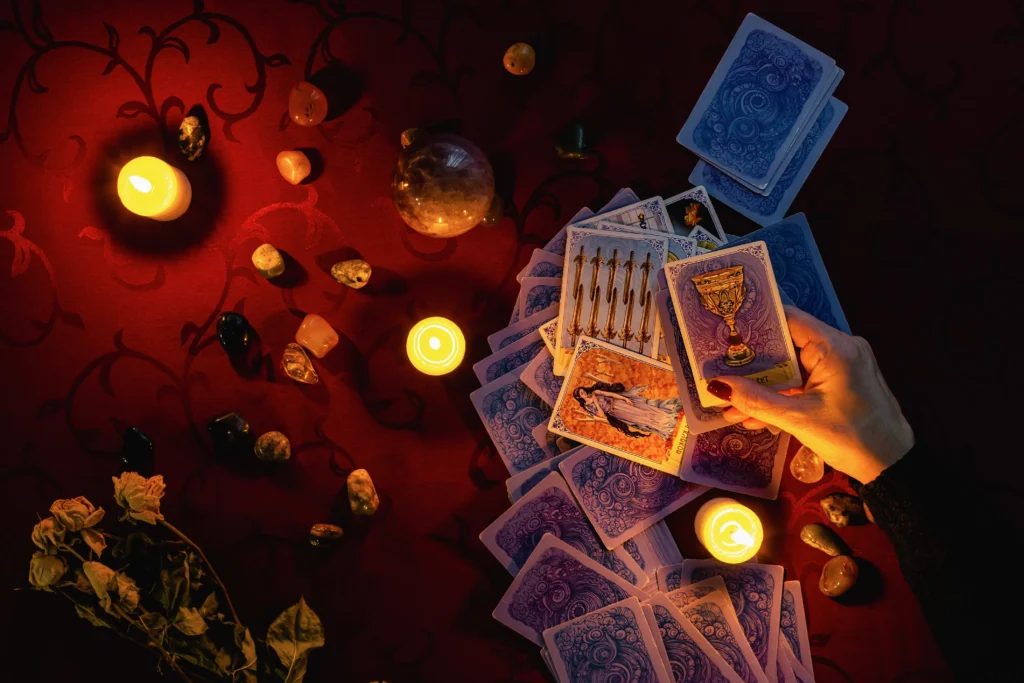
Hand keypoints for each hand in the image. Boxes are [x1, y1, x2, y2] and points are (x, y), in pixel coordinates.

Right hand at [706, 306, 913, 483]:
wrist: (893, 467)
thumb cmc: (851, 438)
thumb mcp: (799, 419)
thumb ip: (756, 400)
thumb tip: (718, 386)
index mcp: (835, 347)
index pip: (788, 319)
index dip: (755, 323)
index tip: (725, 331)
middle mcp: (841, 348)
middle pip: (787, 344)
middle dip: (753, 363)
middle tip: (720, 369)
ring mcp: (842, 365)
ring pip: (793, 366)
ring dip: (764, 386)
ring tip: (731, 404)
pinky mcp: (842, 382)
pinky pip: (804, 380)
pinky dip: (783, 394)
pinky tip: (755, 413)